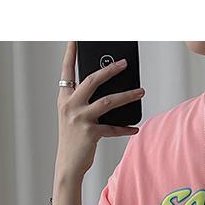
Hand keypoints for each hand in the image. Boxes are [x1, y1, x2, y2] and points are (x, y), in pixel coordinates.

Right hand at [54, 42, 143, 185]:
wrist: (67, 166)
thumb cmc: (73, 139)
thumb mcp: (73, 116)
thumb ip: (85, 101)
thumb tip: (109, 88)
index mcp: (64, 99)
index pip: (67, 72)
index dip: (70, 54)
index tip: (75, 39)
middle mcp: (69, 106)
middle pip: (92, 80)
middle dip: (110, 69)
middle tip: (125, 63)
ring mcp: (79, 119)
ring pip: (107, 101)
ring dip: (127, 95)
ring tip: (141, 91)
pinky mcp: (90, 133)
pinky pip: (113, 128)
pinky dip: (125, 127)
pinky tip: (135, 127)